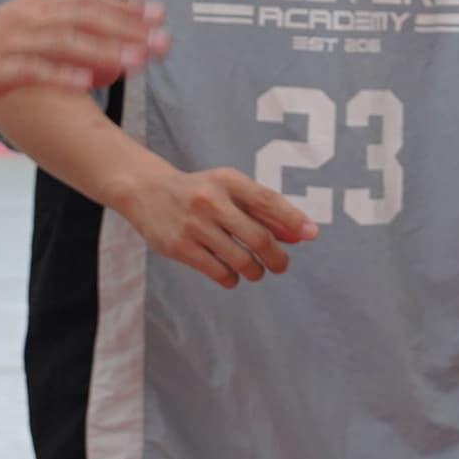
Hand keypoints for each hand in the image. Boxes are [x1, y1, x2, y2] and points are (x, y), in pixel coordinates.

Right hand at [0, 0, 165, 119]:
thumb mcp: (12, 44)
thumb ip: (51, 47)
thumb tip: (94, 65)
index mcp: (30, 10)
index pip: (86, 2)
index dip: (125, 7)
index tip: (159, 14)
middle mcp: (23, 19)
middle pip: (85, 18)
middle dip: (129, 29)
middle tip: (165, 40)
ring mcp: (7, 43)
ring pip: (66, 42)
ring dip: (106, 51)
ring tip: (139, 62)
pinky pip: (33, 70)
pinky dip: (63, 75)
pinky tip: (89, 84)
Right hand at [123, 166, 316, 290]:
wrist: (147, 191)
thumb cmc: (200, 192)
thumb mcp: (229, 190)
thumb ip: (263, 211)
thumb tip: (300, 235)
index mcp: (228, 181)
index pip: (268, 201)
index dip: (293, 219)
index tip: (312, 234)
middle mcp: (211, 200)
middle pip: (258, 237)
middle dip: (277, 257)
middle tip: (280, 266)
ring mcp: (194, 225)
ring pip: (241, 260)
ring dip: (255, 271)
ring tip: (254, 270)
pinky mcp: (180, 247)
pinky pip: (219, 272)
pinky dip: (232, 278)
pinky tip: (231, 274)